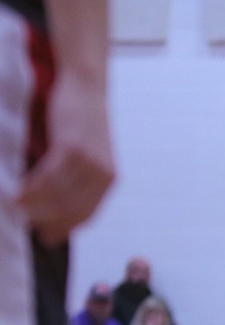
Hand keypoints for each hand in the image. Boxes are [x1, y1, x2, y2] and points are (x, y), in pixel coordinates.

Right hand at [16, 73, 114, 245]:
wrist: (86, 86)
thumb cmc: (81, 119)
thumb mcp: (87, 153)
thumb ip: (78, 177)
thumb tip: (56, 201)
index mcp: (109, 179)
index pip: (86, 214)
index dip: (65, 228)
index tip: (48, 238)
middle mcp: (103, 173)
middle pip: (71, 209)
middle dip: (47, 221)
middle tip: (26, 226)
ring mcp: (89, 161)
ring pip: (58, 194)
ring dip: (34, 206)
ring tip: (15, 211)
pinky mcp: (72, 147)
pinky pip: (49, 176)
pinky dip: (31, 188)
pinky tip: (17, 194)